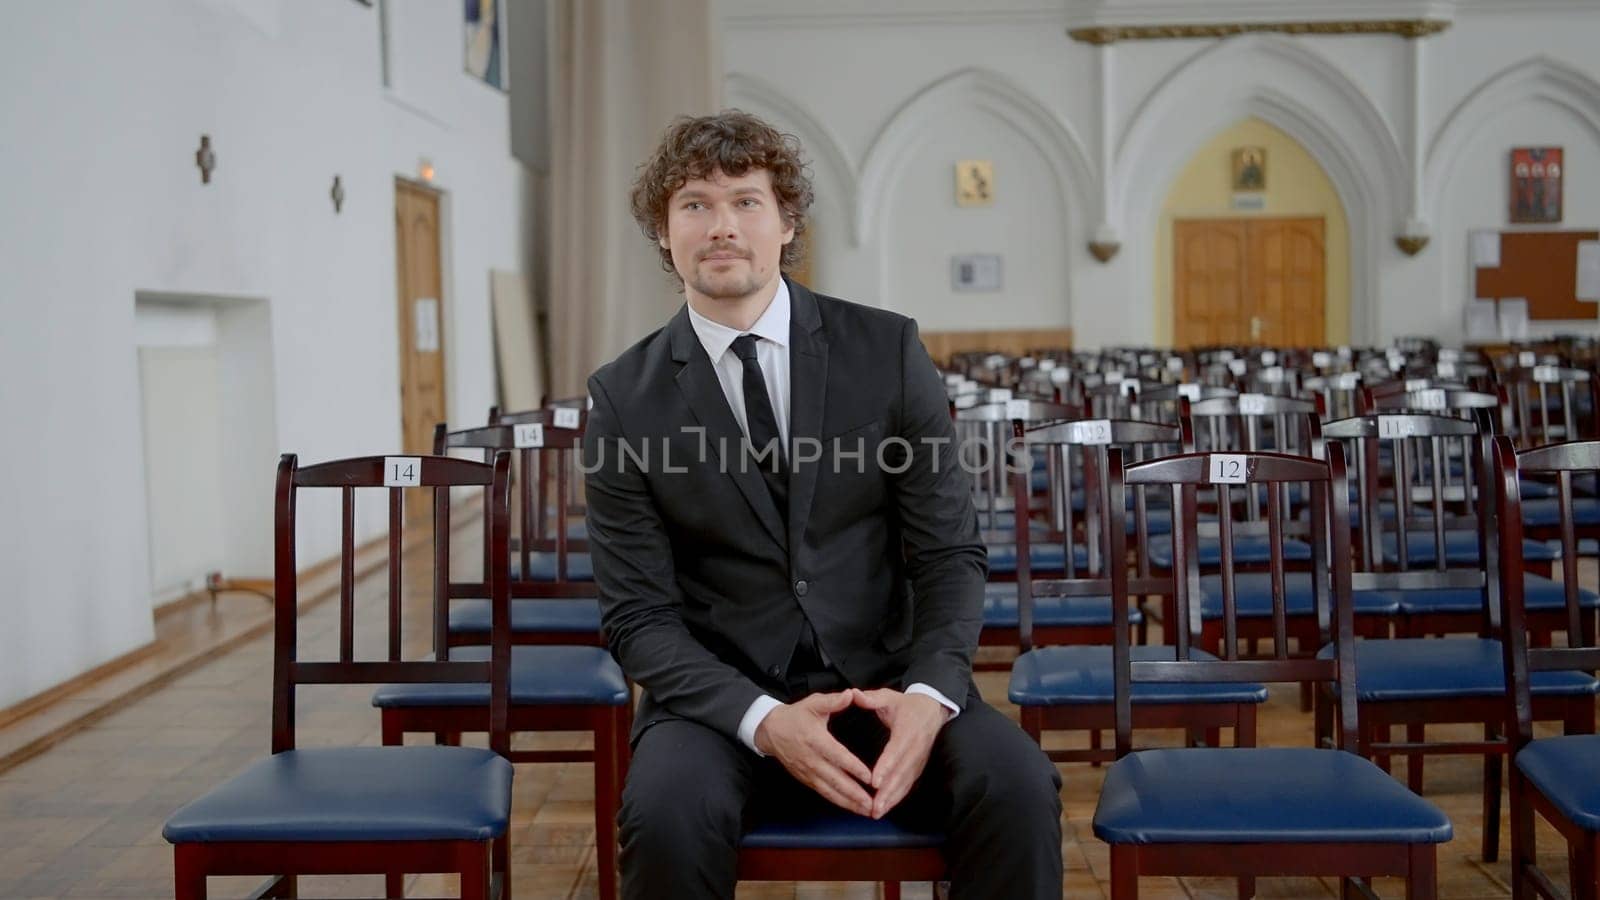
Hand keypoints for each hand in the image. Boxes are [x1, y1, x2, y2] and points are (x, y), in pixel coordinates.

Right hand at [754, 690, 874, 816]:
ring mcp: (808, 772)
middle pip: (835, 780)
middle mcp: (812, 760)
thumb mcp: (813, 703)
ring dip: (849, 802)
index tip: (870, 777)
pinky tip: (853, 807)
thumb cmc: (795, 716)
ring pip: (830, 791)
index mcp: (815, 740)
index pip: (837, 756)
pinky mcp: (806, 779)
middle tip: (873, 803)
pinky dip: (839, 802)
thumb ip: (833, 700)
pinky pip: (824, 793)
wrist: (770, 731)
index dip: (853, 767)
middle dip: (855, 793)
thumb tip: (852, 694)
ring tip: (867, 810)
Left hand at [853, 688, 948, 818]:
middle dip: (887, 791)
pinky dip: (897, 797)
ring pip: (905, 782)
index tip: (875, 781)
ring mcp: (918, 760)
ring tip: (876, 812)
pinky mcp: (918, 767)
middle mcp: (915, 749)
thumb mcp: (889, 697)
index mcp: (907, 731)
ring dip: (891, 799)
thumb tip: (854, 694)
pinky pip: (908, 784)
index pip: (896, 751)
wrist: (932, 709)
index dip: (886, 767)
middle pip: (901, 773)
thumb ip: (871, 698)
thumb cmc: (906, 705)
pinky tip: (885, 808)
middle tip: (873, 806)